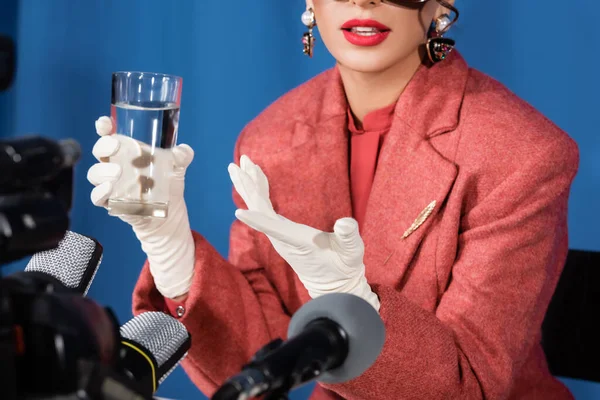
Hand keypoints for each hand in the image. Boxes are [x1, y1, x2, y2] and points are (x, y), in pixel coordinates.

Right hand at [87, 116, 195, 298]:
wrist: (169, 211)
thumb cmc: (168, 184)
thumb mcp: (177, 167)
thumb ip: (182, 156)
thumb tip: (184, 150)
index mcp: (127, 151)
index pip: (109, 135)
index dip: (103, 127)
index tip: (105, 123)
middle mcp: (115, 164)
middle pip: (99, 150)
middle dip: (103, 146)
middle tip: (116, 147)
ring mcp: (110, 183)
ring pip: (95, 174)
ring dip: (103, 171)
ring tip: (118, 173)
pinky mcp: (110, 202)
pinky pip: (97, 196)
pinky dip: (100, 192)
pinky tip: (111, 188)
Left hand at [228, 155, 379, 310]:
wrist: (334, 284)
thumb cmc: (344, 267)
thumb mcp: (352, 252)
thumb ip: (348, 237)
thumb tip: (345, 223)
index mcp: (297, 241)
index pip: (274, 229)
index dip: (257, 220)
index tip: (238, 212)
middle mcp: (282, 238)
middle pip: (259, 210)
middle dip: (249, 186)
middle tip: (239, 163)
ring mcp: (279, 235)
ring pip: (258, 208)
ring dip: (250, 186)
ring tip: (240, 164)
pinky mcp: (281, 232)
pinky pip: (264, 210)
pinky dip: (259, 192)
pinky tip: (256, 180)